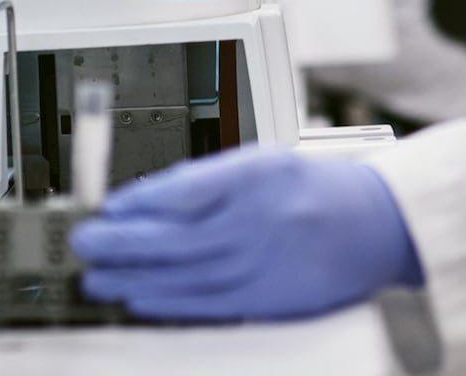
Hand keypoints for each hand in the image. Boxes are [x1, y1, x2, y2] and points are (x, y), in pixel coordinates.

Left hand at [71, 147, 422, 320]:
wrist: (380, 222)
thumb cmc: (320, 188)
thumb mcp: (265, 161)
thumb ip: (210, 179)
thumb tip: (150, 200)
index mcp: (258, 175)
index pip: (184, 190)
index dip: (138, 201)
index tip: (107, 207)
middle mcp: (260, 219)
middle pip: (176, 236)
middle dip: (122, 241)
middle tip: (85, 241)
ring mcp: (266, 262)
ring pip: (185, 274)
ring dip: (135, 277)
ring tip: (98, 276)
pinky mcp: (272, 298)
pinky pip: (209, 304)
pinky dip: (169, 303)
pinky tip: (140, 299)